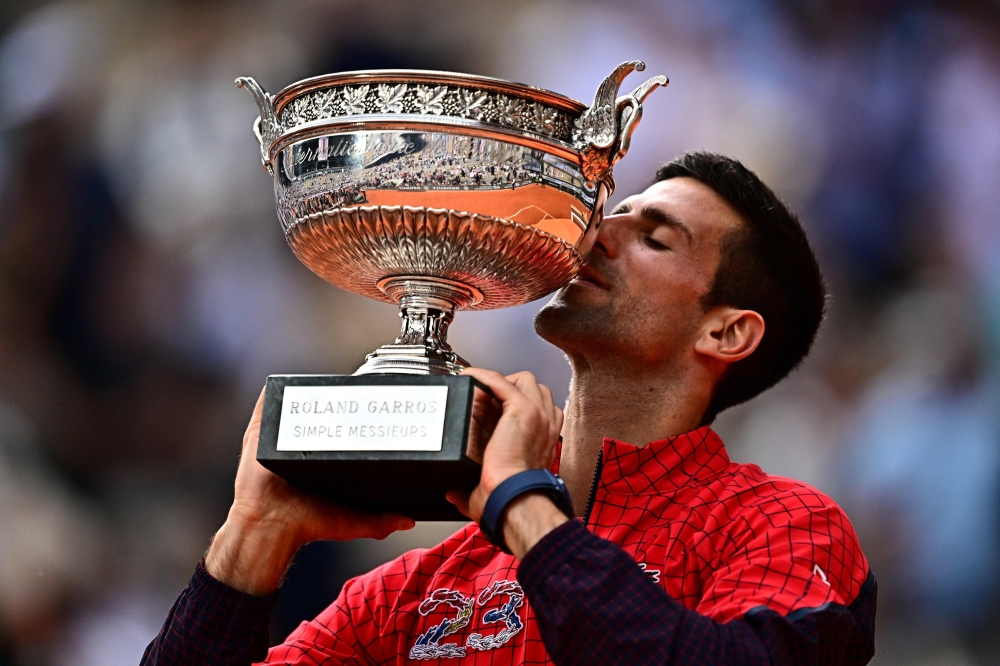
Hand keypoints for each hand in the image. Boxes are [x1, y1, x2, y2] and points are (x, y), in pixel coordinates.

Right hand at [205, 388, 414, 595]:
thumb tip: (408, 519)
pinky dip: (278, 389)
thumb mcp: (352, 521)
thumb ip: (380, 521)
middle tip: (355, 395)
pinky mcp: (262, 432)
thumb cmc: (305, 524)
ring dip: (310, 395)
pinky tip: (291, 382)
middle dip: (337, 404)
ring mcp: (281, 438)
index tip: (375, 411)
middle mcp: (302, 448)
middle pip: (322, 416)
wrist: (270, 526)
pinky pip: (268, 403)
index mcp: (322, 463)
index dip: (357, 421)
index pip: (342, 434)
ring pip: (297, 406)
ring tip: (328, 386)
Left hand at [445, 369, 562, 522]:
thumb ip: (473, 490)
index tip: (497, 409)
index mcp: (545, 442)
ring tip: (481, 388)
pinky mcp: (523, 409)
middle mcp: (546, 425)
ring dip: (503, 381)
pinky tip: (468, 378)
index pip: (541, 410)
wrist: (515, 501)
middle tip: (489, 397)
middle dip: (514, 389)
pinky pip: (500, 380)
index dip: (520, 405)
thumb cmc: (510, 501)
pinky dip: (483, 376)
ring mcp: (538, 415)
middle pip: (536, 390)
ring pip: (525, 380)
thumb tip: (453, 494)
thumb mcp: (495, 489)